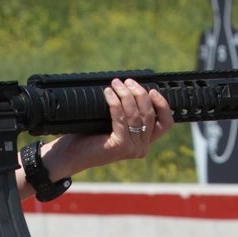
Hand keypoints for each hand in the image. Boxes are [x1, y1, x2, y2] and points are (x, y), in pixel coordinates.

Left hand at [44, 78, 173, 177]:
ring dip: (126, 94)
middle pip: (150, 113)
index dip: (163, 104)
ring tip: (115, 84)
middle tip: (125, 82)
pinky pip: (121, 117)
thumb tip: (134, 86)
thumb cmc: (89, 136)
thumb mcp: (114, 122)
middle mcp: (142, 148)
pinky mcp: (121, 146)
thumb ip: (129, 112)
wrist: (71, 154)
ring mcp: (133, 149)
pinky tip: (108, 93)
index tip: (151, 90)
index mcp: (144, 142)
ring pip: (136, 114)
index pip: (166, 123)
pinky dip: (115, 102)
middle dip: (139, 93)